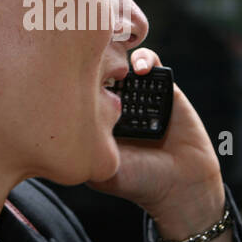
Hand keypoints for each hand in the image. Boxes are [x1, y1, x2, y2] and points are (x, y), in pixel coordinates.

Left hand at [86, 47, 224, 237]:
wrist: (181, 185)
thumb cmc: (139, 182)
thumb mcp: (101, 170)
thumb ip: (83, 150)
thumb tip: (59, 125)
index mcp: (100, 119)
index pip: (83, 88)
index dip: (76, 77)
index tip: (72, 72)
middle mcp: (118, 104)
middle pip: (101, 70)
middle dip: (95, 61)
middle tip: (91, 60)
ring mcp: (140, 94)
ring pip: (123, 62)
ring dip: (118, 56)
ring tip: (118, 66)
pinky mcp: (165, 89)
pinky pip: (151, 64)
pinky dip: (144, 59)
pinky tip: (140, 69)